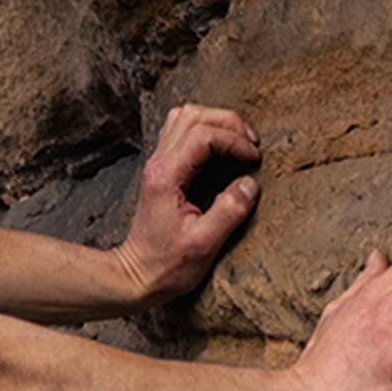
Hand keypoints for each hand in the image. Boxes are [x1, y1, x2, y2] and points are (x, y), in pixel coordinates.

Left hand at [114, 104, 262, 306]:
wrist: (138, 274)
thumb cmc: (168, 264)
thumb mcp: (204, 244)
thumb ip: (229, 212)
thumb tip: (250, 184)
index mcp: (167, 176)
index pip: (202, 136)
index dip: (233, 141)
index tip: (253, 159)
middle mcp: (158, 162)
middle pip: (192, 116)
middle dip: (227, 123)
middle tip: (251, 144)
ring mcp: (157, 163)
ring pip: (183, 118)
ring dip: (214, 122)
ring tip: (238, 141)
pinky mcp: (161, 169)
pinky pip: (180, 132)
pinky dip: (203, 130)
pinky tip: (220, 149)